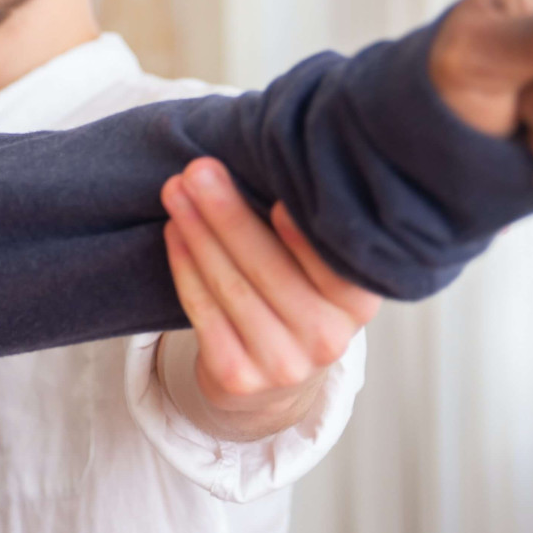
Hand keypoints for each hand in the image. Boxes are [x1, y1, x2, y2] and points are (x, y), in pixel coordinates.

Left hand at [157, 158, 380, 441]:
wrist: (271, 374)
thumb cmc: (292, 293)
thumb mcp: (316, 266)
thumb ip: (307, 223)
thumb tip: (277, 155)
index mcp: (358, 302)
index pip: (332, 262)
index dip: (301, 232)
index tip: (272, 194)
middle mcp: (329, 338)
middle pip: (269, 268)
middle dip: (226, 213)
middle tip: (197, 169)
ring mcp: (284, 363)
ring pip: (230, 286)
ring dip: (197, 232)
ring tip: (175, 191)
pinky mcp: (239, 376)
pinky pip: (203, 312)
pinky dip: (184, 267)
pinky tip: (174, 232)